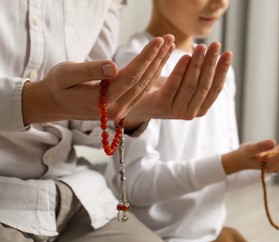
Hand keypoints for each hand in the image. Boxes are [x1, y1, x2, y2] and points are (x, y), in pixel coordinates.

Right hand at [22, 34, 174, 124]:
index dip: (146, 58)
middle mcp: (115, 109)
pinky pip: (141, 89)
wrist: (54, 104)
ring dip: (158, 65)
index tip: (158, 41)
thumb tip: (113, 67)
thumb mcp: (66, 74)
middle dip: (157, 59)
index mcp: (102, 101)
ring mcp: (120, 111)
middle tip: (169, 39)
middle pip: (142, 82)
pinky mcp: (123, 108)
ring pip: (145, 86)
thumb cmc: (58, 85)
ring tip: (169, 46)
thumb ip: (89, 70)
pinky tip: (159, 60)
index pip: (131, 77)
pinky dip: (152, 74)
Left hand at [123, 41, 232, 127]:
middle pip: (204, 85)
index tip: (228, 53)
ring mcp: (176, 111)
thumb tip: (216, 54)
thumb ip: (200, 75)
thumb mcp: (185, 83)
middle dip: (211, 63)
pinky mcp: (162, 105)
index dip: (223, 71)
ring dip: (198, 63)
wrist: (139, 103)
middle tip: (216, 45)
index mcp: (200, 109)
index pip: (215, 88)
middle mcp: (190, 113)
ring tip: (202, 46)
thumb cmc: (165, 90)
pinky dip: (180, 70)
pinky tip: (186, 56)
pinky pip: (174, 85)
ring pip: (191, 84)